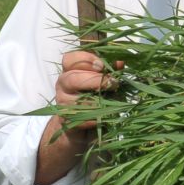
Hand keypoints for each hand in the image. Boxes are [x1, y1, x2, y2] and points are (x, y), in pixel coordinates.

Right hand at [36, 50, 121, 184]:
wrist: (83, 126)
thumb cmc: (96, 97)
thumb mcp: (103, 81)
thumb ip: (110, 70)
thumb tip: (121, 62)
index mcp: (70, 70)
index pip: (70, 58)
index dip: (86, 59)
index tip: (102, 65)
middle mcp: (62, 85)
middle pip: (72, 78)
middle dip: (95, 80)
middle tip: (113, 84)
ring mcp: (62, 103)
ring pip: (78, 99)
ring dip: (99, 100)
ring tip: (112, 101)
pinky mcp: (66, 120)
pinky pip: (83, 117)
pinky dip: (98, 116)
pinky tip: (106, 114)